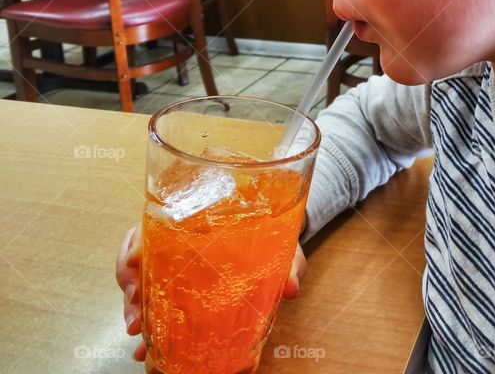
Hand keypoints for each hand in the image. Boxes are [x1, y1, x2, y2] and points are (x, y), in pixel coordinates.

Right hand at [115, 225, 307, 361]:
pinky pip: (150, 307)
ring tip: (137, 332)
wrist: (279, 253)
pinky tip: (146, 347)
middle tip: (136, 308)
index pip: (155, 223)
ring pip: (136, 283)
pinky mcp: (176, 294)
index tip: (134, 260)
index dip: (137, 242)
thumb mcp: (285, 248)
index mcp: (198, 221)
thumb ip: (290, 264)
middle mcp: (178, 242)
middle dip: (129, 282)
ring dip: (131, 308)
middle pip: (136, 255)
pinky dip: (146, 327)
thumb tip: (291, 289)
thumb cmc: (276, 243)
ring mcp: (173, 268)